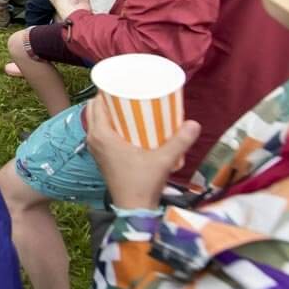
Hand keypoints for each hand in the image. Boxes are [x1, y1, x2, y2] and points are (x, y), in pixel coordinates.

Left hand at [86, 98, 200, 209]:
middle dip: (110, 98)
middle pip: (96, 109)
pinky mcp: (101, 156)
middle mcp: (93, 139)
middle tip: (130, 90)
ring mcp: (96, 148)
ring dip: (109, 111)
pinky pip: (101, 132)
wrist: (133, 208)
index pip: (97, 102)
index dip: (107, 89)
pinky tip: (128, 124)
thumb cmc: (143, 183)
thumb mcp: (163, 159)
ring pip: (98, 121)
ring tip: (130, 104)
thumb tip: (195, 123)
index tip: (122, 80)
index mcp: (101, 134)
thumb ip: (179, 141)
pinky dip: (110, 124)